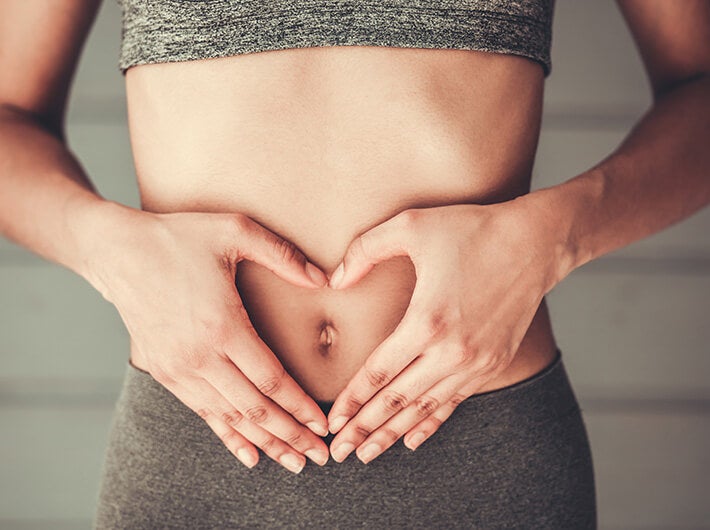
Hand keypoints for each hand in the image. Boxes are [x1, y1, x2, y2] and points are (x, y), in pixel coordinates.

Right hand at [83, 202, 331, 472]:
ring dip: (264, 442)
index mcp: (222, 325)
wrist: (117, 252)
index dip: (299, 406)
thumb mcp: (234, 230)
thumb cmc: (178, 238)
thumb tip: (325, 279)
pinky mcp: (165, 372)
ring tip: (293, 461)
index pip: (270, 379)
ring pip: (230, 417)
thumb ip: (283, 254)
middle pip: (254, 408)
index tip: (322, 424)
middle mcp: (199, 356)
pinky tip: (249, 454)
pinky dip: (228, 436)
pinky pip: (202, 413)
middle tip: (320, 457)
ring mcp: (179, 368)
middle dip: (290, 435)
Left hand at [325, 198, 570, 462]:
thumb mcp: (410, 225)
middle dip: (364, 429)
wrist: (536, 242)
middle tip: (337, 453)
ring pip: (425, 408)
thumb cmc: (471, 229)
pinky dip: (431, 423)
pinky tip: (412, 441)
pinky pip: (454, 402)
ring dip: (393, 434)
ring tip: (366, 455)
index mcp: (427, 321)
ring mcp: (475, 362)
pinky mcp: (492, 364)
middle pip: (398, 400)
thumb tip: (334, 280)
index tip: (332, 422)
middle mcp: (452, 351)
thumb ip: (364, 250)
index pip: (379, 372)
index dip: (353, 400)